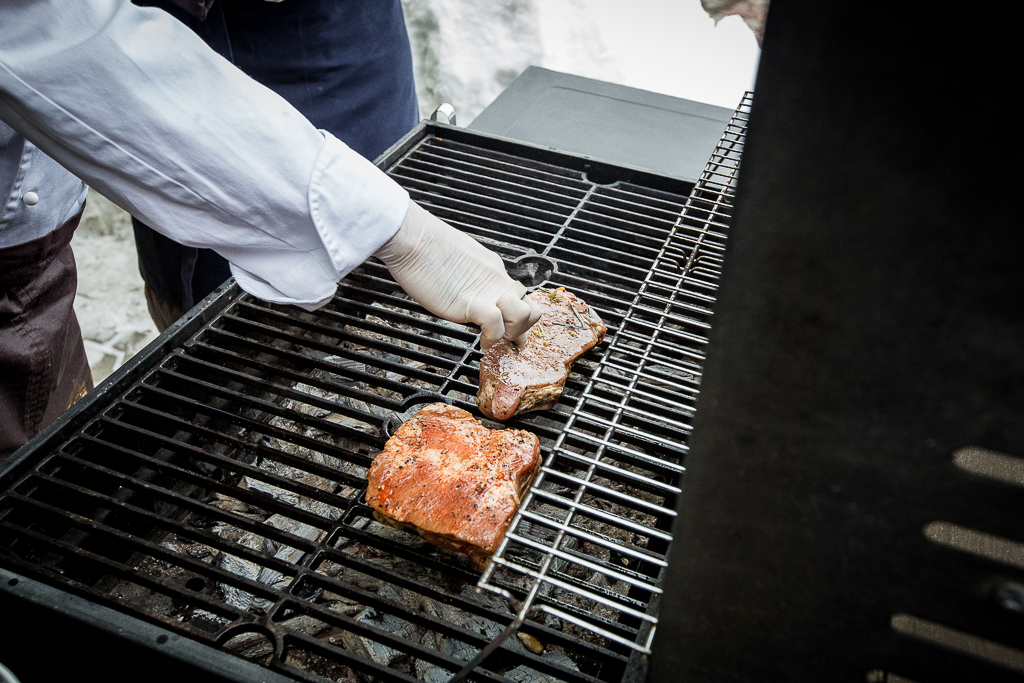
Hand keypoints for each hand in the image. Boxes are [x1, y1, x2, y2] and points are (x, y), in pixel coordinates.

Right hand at [374, 201, 541, 349]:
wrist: (412, 238)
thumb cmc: (423, 247)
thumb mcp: (455, 260)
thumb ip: (466, 276)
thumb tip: (461, 286)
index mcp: (493, 270)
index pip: (520, 297)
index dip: (519, 319)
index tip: (509, 332)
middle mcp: (496, 280)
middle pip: (531, 309)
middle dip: (521, 329)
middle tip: (503, 338)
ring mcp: (487, 291)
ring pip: (523, 316)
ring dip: (511, 334)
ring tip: (493, 339)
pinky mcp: (472, 301)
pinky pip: (495, 324)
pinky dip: (492, 339)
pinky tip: (482, 343)